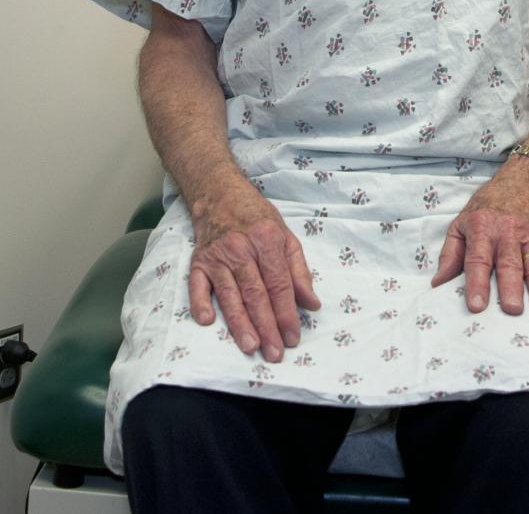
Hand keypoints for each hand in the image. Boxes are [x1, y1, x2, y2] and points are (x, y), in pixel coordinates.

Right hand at [189, 186, 319, 361]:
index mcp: (268, 240)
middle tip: (275, 353)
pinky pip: (197, 287)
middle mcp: (242, 249)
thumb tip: (312, 304)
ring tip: (251, 347)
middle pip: (256, 294)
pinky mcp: (198, 263)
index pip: (280, 284)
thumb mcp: (286, 237)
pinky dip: (201, 304)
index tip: (294, 336)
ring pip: (230, 296)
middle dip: (267, 326)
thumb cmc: (258, 219)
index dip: (287, 313)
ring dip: (240, 324)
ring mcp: (217, 257)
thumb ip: (299, 271)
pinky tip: (207, 322)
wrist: (221, 195)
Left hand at [431, 161, 528, 316]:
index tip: (476, 306)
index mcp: (483, 229)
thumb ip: (450, 253)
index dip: (476, 282)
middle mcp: (509, 233)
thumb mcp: (463, 221)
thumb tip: (438, 284)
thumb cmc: (489, 205)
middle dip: (511, 287)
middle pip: (510, 263)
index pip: (478, 259)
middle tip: (511, 309)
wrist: (527, 177)